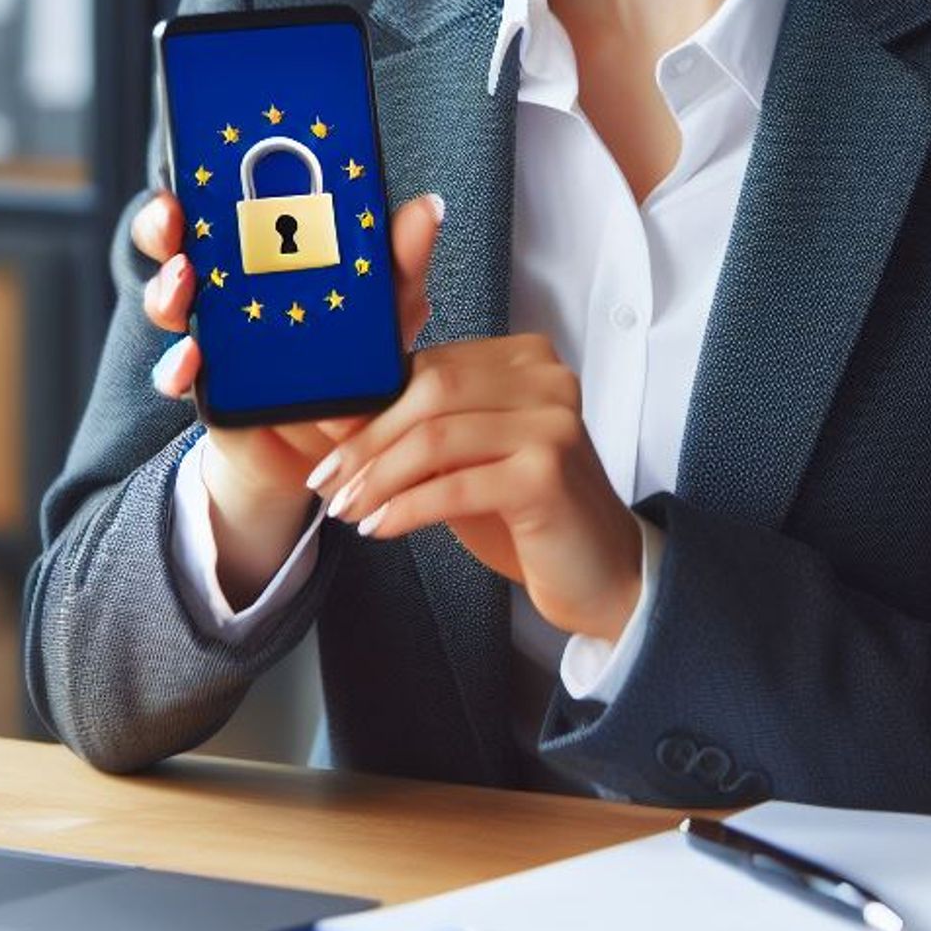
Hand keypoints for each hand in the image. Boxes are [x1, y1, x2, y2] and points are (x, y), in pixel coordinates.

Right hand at [133, 185, 443, 601]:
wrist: (334, 446)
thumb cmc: (356, 361)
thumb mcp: (389, 308)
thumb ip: (402, 263)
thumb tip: (426, 206)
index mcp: (265, 250)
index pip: (222, 198)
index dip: (203, 173)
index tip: (202, 150)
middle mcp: (226, 285)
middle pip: (178, 240)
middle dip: (164, 221)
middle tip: (175, 214)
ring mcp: (210, 335)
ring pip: (167, 299)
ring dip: (167, 287)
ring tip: (185, 281)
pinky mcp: (207, 390)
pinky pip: (177, 374)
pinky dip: (178, 365)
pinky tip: (193, 360)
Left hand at [305, 331, 643, 642]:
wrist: (604, 571)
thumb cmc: (528, 513)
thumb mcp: (467, 460)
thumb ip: (416, 431)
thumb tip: (332, 418)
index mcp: (527, 358)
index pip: (432, 366)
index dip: (371, 405)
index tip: (327, 446)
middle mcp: (547, 378)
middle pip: (431, 392)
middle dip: (367, 441)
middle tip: (328, 484)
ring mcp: (552, 422)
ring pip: (437, 437)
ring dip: (379, 477)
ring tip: (348, 510)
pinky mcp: (548, 474)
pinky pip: (455, 485)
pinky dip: (406, 507)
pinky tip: (381, 528)